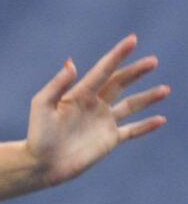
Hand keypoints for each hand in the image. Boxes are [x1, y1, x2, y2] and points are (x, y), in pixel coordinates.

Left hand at [27, 34, 169, 185]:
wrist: (41, 163)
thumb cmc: (38, 133)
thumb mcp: (42, 105)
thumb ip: (57, 84)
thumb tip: (72, 63)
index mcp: (79, 94)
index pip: (103, 70)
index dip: (117, 55)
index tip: (132, 40)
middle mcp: (93, 105)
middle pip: (119, 83)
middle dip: (136, 72)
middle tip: (153, 60)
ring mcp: (102, 122)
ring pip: (130, 105)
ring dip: (147, 97)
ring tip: (165, 89)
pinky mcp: (108, 140)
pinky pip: (132, 130)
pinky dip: (146, 125)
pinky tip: (161, 119)